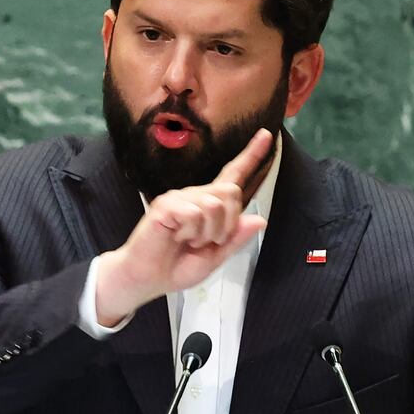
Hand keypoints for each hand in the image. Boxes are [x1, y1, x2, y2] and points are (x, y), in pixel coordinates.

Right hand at [94, 128, 272, 324]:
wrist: (147, 279)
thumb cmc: (176, 266)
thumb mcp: (215, 257)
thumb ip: (237, 239)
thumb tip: (261, 219)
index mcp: (209, 206)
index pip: (233, 177)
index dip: (251, 156)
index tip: (267, 134)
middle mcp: (195, 196)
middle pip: (230, 192)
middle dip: (227, 224)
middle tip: (208, 241)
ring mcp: (179, 198)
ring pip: (214, 205)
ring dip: (207, 232)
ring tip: (188, 241)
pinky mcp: (166, 205)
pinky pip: (194, 213)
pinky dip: (190, 232)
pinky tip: (176, 236)